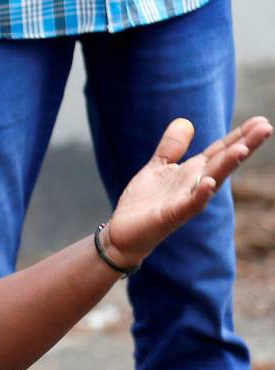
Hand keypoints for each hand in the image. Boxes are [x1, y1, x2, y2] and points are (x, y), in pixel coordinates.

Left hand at [106, 116, 272, 267]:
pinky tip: (210, 183)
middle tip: (266, 127)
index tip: (261, 121)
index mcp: (193, 173)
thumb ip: (172, 148)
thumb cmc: (143, 203)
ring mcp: (185, 201)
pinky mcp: (171, 215)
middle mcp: (195, 186)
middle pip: (222, 163)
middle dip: (243, 146)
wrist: (123, 233)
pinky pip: (189, 205)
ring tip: (242, 149)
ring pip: (211, 181)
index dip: (239, 136)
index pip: (220, 151)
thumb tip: (186, 122)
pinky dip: (200, 194)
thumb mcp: (158, 168)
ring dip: (227, 166)